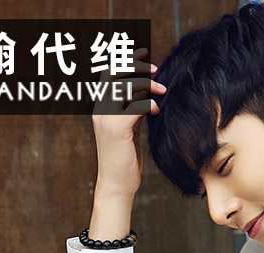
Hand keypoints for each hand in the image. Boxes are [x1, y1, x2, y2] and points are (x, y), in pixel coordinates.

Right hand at [91, 46, 167, 198]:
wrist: (118, 184)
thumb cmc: (125, 159)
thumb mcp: (129, 129)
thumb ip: (133, 111)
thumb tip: (147, 95)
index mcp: (101, 107)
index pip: (110, 73)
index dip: (127, 61)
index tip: (146, 57)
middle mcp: (100, 110)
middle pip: (116, 73)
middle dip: (137, 66)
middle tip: (156, 70)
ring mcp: (106, 119)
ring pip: (126, 87)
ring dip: (147, 85)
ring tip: (162, 91)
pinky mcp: (117, 130)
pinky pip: (134, 106)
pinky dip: (148, 104)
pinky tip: (157, 111)